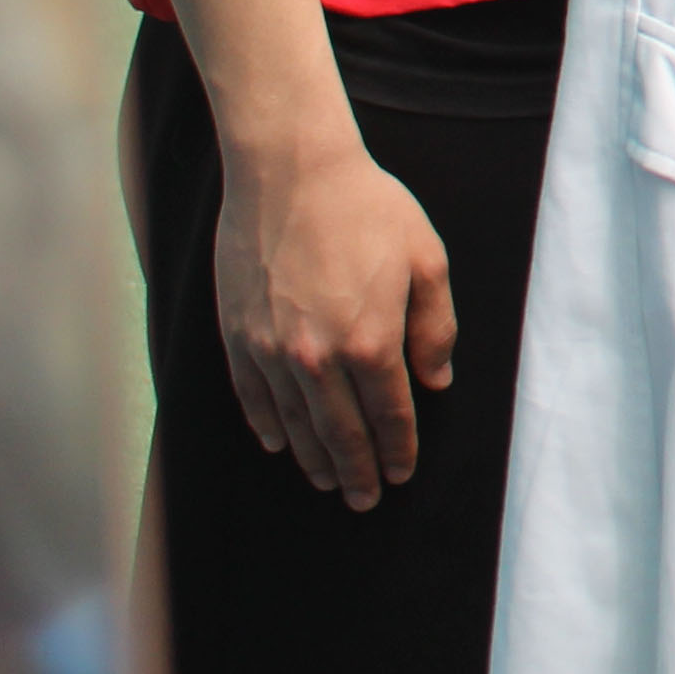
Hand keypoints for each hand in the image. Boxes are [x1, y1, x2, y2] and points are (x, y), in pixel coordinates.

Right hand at [215, 135, 454, 511]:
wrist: (291, 174)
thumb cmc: (368, 209)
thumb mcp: (426, 259)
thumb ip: (435, 327)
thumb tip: (436, 381)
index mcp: (370, 340)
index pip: (389, 413)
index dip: (398, 448)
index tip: (402, 474)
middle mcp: (317, 356)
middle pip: (340, 431)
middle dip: (356, 470)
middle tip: (364, 499)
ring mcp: (271, 350)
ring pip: (295, 422)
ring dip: (313, 457)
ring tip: (328, 481)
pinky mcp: (237, 336)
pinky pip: (252, 397)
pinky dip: (268, 425)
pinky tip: (279, 443)